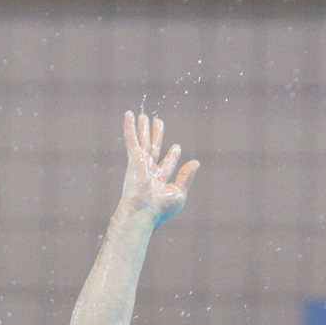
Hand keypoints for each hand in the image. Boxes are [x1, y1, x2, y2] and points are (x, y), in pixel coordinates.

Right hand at [117, 111, 199, 226]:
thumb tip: (196, 162)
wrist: (144, 210)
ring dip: (143, 129)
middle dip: (156, 136)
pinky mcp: (134, 158)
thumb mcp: (178, 193)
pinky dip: (129, 126)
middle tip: (158, 123)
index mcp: (159, 181)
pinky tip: (129, 114)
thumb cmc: (160, 208)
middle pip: (154, 149)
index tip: (177, 147)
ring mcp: (140, 164)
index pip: (166, 165)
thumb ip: (186, 177)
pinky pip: (131, 139)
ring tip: (144, 116)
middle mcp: (148, 172)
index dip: (172, 156)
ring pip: (143, 142)